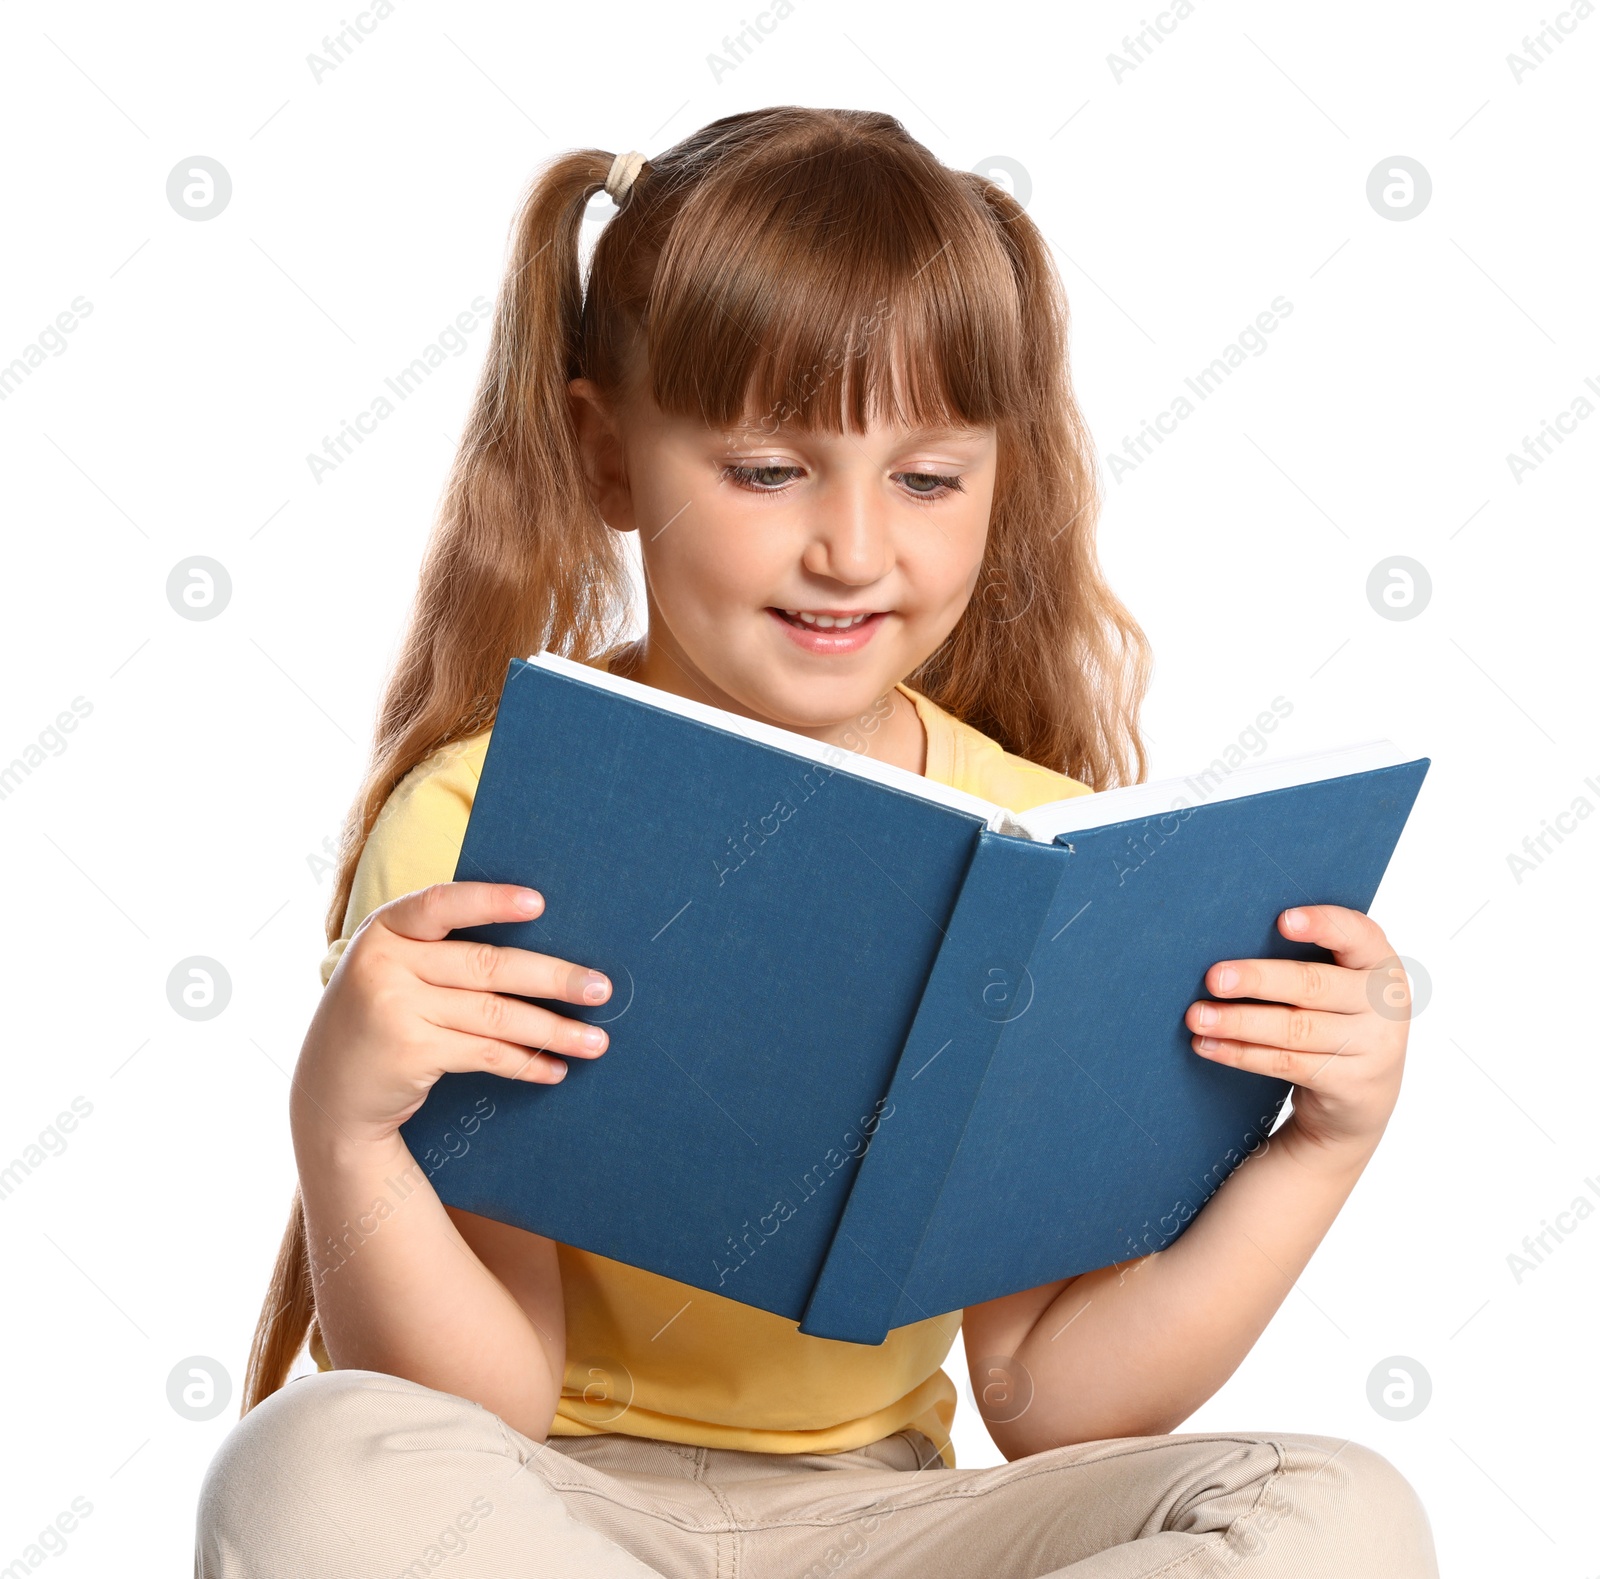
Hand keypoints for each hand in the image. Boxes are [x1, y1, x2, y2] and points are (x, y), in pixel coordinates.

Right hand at [293, 881, 611, 1147]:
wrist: (329, 1096)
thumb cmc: (380, 1018)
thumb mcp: (392, 969)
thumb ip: (440, 951)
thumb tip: (540, 940)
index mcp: (385, 929)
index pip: (441, 903)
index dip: (491, 901)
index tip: (541, 903)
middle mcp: (385, 963)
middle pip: (487, 965)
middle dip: (554, 978)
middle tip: (601, 989)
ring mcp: (396, 1009)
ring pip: (496, 1014)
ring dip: (553, 1029)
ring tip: (596, 1040)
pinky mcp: (411, 1053)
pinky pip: (486, 1052)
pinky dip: (526, 1061)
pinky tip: (554, 1068)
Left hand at [1184, 905, 1413, 1161]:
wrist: (1362, 1097)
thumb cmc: (1336, 1018)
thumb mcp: (1339, 984)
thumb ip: (1306, 959)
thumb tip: (1225, 937)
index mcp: (1380, 963)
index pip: (1356, 933)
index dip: (1321, 924)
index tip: (1282, 920)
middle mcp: (1383, 1002)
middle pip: (1313, 986)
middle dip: (1258, 980)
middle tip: (1214, 977)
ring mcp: (1372, 1046)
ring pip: (1294, 1029)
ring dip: (1239, 1022)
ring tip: (1198, 1016)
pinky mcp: (1350, 1083)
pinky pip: (1287, 1063)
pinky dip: (1242, 1053)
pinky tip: (1209, 1044)